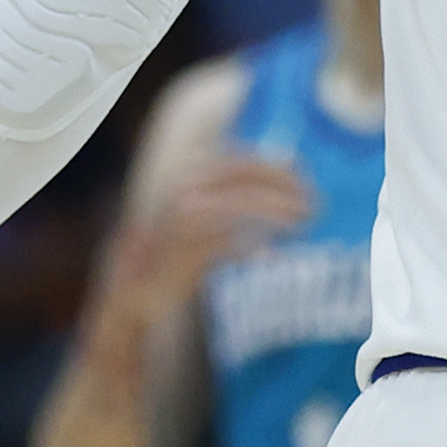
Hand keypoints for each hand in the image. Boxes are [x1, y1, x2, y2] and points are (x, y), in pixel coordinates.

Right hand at [98, 150, 314, 320]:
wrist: (134, 287)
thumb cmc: (174, 247)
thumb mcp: (201, 211)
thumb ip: (235, 190)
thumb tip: (286, 164)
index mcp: (188, 175)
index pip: (240, 160)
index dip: (276, 167)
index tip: (304, 176)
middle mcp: (183, 192)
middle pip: (244, 178)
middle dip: (282, 186)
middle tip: (312, 202)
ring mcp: (182, 222)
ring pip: (239, 206)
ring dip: (275, 212)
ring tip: (302, 222)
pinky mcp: (184, 255)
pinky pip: (228, 246)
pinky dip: (254, 249)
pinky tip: (273, 256)